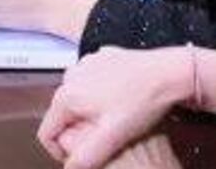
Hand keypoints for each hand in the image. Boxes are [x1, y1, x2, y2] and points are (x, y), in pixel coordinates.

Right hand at [38, 47, 208, 168]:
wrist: (168, 73)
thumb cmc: (142, 102)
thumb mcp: (113, 137)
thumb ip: (87, 156)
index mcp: (67, 96)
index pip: (47, 133)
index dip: (60, 152)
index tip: (80, 157)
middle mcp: (71, 76)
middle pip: (63, 116)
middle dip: (78, 131)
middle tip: (104, 138)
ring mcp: (86, 64)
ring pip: (78, 98)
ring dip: (90, 112)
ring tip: (115, 119)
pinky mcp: (102, 58)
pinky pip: (92, 82)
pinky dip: (101, 94)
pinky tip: (122, 100)